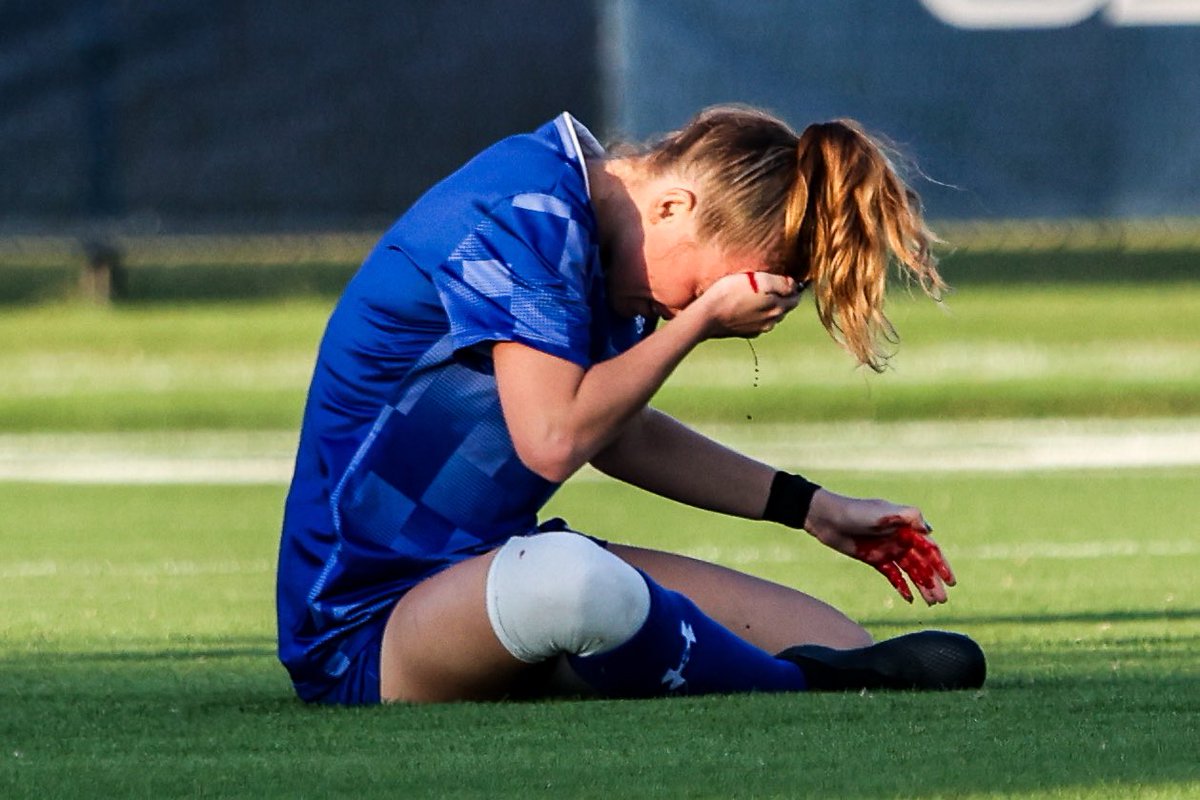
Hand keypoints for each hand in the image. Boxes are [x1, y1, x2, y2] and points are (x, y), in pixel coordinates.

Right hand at [692, 271, 800, 338]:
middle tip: (771, 284)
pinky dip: (756, 315)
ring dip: (768, 306)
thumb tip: (795, 285)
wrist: (707, 315)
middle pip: (784, 307)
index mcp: (778, 307)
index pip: (795, 297)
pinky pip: (757, 322)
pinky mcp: (745, 333)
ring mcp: (758, 329)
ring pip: (771, 316)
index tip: (787, 279)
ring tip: (757, 295)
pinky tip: (745, 307)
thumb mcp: (758, 279)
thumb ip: (780, 283)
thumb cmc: (731, 293)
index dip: (794, 287)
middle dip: (782, 296)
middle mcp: (771, 321)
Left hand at [804, 490, 956, 604]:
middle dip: (934, 581)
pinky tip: (909, 600)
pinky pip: (893, 575)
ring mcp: (888, 550)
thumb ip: (909, 516)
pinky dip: (902, 586)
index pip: (930, 549)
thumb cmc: (855, 511)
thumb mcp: (883, 511)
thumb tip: (931, 530)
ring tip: (932, 604)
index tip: (951, 582)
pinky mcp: (874, 559)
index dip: (942, 565)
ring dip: (921, 587)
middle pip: (922, 564)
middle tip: (942, 600)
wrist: (826, 518)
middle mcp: (900, 539)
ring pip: (910, 572)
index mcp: (906, 527)